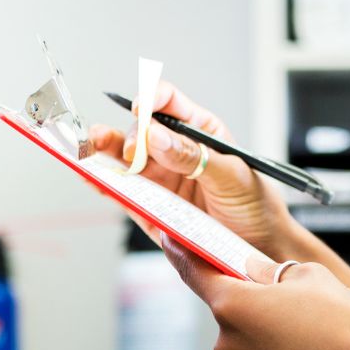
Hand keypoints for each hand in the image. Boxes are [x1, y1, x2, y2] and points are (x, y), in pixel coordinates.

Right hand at [87, 80, 302, 257]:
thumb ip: (194, 155)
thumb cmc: (256, 205)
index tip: (142, 107)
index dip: (151, 99)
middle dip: (132, 136)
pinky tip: (90, 176)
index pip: (169, 103)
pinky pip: (122, 193)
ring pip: (124, 159)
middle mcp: (175, 151)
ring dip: (104, 152)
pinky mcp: (149, 209)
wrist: (261, 250)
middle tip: (134, 151)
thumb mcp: (232, 175)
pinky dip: (103, 184)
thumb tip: (156, 135)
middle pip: (141, 130)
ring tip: (88, 149)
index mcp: (200, 131)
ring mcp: (160, 179)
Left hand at [163, 239, 349, 349]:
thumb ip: (271, 270)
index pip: (194, 273)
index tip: (171, 243)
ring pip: (243, 339)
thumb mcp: (307, 275)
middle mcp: (228, 340)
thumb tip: (254, 271)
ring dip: (262, 330)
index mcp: (233, 304)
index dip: (181, 254)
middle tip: (283, 297)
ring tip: (303, 329)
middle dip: (248, 300)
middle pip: (227, 309)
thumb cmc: (340, 323)